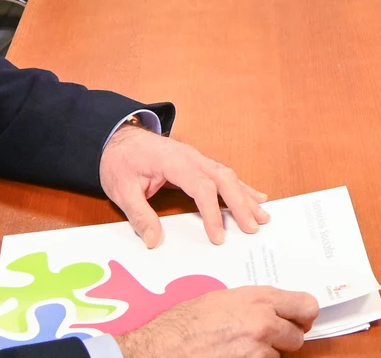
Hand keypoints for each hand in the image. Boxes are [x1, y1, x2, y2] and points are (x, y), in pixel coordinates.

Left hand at [100, 124, 270, 246]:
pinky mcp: (198, 163)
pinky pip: (224, 174)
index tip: (218, 237)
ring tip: (263, 216)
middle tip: (254, 227)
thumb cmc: (120, 161)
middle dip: (241, 204)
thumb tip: (154, 241)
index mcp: (174, 161)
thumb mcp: (121, 190)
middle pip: (223, 178)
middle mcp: (191, 157)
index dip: (212, 213)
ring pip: (228, 176)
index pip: (201, 187)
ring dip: (246, 196)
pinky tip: (256, 197)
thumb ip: (139, 215)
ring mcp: (197, 158)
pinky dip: (242, 187)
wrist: (117, 138)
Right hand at [117, 287, 318, 357]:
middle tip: (267, 338)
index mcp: (258, 299)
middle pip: (298, 336)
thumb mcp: (222, 299)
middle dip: (285, 338)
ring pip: (278, 355)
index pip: (306, 306)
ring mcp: (258, 351)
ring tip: (238, 347)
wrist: (161, 348)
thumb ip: (254, 303)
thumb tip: (274, 309)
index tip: (300, 320)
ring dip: (265, 354)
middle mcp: (263, 323)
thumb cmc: (183, 323)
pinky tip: (233, 356)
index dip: (304, 315)